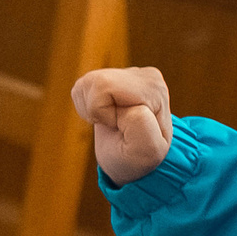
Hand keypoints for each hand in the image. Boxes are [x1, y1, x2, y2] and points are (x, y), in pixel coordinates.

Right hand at [71, 66, 173, 185]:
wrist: (131, 161)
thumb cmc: (138, 158)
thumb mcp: (147, 151)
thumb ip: (141, 124)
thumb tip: (128, 103)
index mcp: (154, 88)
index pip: (106, 88)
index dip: (106, 115)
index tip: (125, 129)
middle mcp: (145, 76)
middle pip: (97, 82)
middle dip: (97, 110)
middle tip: (116, 126)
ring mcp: (127, 75)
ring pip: (87, 82)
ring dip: (91, 110)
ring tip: (112, 122)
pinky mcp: (109, 78)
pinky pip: (82, 87)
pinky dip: (86, 107)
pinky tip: (105, 116)